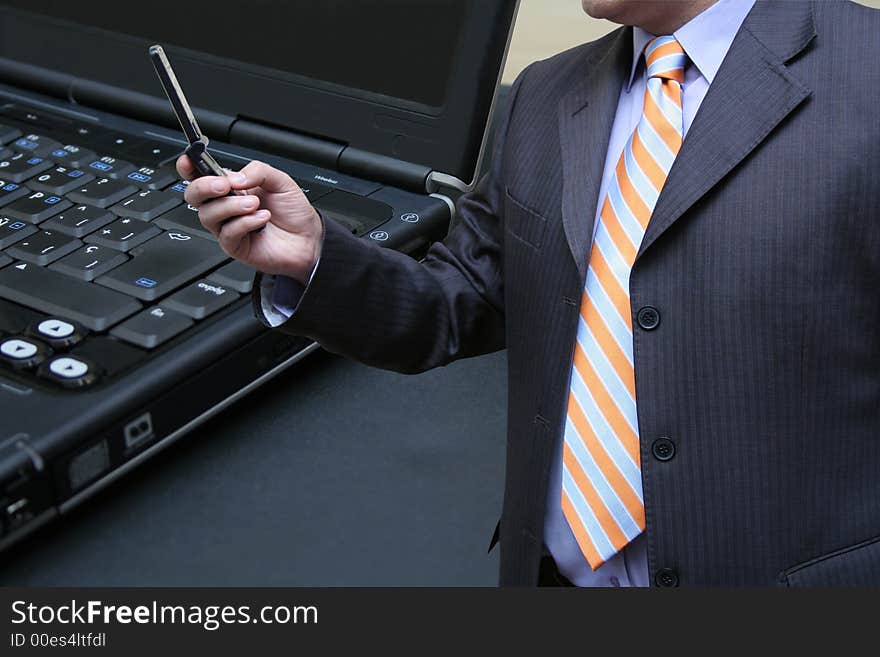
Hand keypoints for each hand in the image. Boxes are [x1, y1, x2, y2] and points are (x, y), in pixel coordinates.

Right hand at [177, 156, 322, 283]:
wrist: (308, 238)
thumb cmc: (293, 212)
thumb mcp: (280, 180)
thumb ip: (257, 171)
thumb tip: (235, 176)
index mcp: (232, 186)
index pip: (200, 175)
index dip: (188, 167)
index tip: (189, 160)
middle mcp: (226, 206)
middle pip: (194, 195)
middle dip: (204, 187)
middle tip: (225, 186)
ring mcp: (228, 226)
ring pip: (208, 215)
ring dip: (231, 206)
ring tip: (254, 205)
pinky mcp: (235, 246)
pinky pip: (227, 233)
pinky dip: (245, 223)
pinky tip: (261, 219)